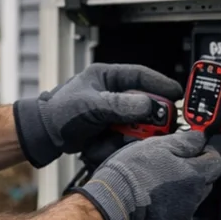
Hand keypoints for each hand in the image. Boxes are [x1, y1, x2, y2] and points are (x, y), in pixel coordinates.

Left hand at [13, 63, 182, 168]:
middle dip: (149, 116)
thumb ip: (119, 104)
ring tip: (124, 139)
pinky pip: (124, 135)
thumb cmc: (59, 112)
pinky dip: (119, 142)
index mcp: (106, 77)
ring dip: (132, 133)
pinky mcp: (108, 129)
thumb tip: (147, 105)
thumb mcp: (90, 105)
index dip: (161, 83)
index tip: (177, 93)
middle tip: (160, 125)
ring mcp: (110, 112)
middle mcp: (111, 93)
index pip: (141, 75)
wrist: (43, 135)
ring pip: (135, 122)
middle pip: (143, 102)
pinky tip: (106, 144)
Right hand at [69, 130, 220, 219]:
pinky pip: (182, 210)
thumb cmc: (132, 173)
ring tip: (161, 179)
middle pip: (207, 179)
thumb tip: (200, 137)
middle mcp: (195, 196)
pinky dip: (174, 202)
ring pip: (195, 195)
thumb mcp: (158, 145)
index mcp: (194, 175)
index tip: (196, 148)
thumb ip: (185, 140)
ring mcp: (185, 212)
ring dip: (185, 187)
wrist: (114, 201)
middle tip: (175, 162)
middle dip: (196, 169)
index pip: (216, 160)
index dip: (206, 151)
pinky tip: (158, 195)